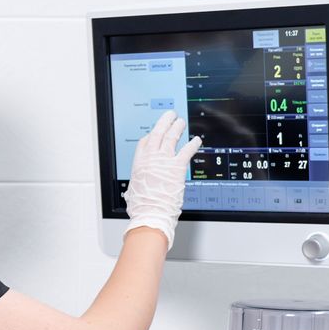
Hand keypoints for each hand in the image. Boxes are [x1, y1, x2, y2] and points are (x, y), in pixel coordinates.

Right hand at [124, 110, 201, 247]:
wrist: (151, 214)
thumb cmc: (141, 207)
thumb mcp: (133, 191)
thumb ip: (136, 186)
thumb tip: (132, 193)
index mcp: (139, 163)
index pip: (145, 142)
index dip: (152, 135)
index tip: (156, 133)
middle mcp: (151, 158)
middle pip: (158, 133)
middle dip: (164, 122)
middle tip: (170, 116)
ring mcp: (164, 161)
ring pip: (172, 137)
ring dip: (177, 127)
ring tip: (181, 122)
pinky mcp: (178, 167)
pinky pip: (187, 150)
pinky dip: (192, 144)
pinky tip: (196, 140)